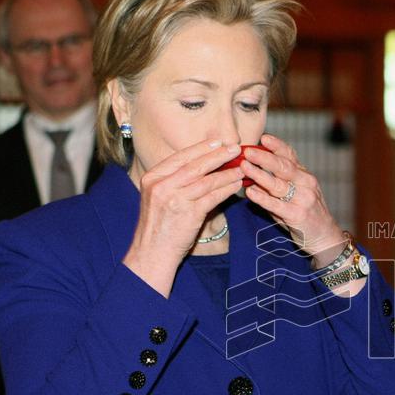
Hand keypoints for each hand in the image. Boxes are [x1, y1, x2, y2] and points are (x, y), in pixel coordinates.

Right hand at [123, 140, 243, 296]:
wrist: (151, 253)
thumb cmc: (158, 227)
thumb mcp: (158, 198)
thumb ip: (174, 181)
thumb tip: (203, 165)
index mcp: (152, 178)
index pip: (180, 157)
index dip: (201, 148)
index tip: (217, 141)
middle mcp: (162, 186)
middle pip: (195, 165)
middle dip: (218, 155)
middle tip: (236, 148)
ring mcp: (174, 199)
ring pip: (207, 180)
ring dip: (227, 172)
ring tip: (242, 168)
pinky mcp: (188, 214)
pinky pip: (213, 197)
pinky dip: (227, 189)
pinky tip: (237, 185)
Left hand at [241, 134, 346, 265]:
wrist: (325, 237)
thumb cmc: (307, 213)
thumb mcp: (297, 192)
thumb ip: (278, 182)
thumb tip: (253, 172)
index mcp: (304, 175)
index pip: (290, 156)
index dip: (277, 146)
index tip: (263, 138)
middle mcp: (306, 184)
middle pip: (283, 167)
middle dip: (264, 157)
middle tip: (247, 151)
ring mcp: (303, 199)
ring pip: (278, 184)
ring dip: (259, 175)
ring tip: (244, 167)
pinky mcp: (297, 215)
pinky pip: (276, 205)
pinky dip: (262, 198)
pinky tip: (250, 192)